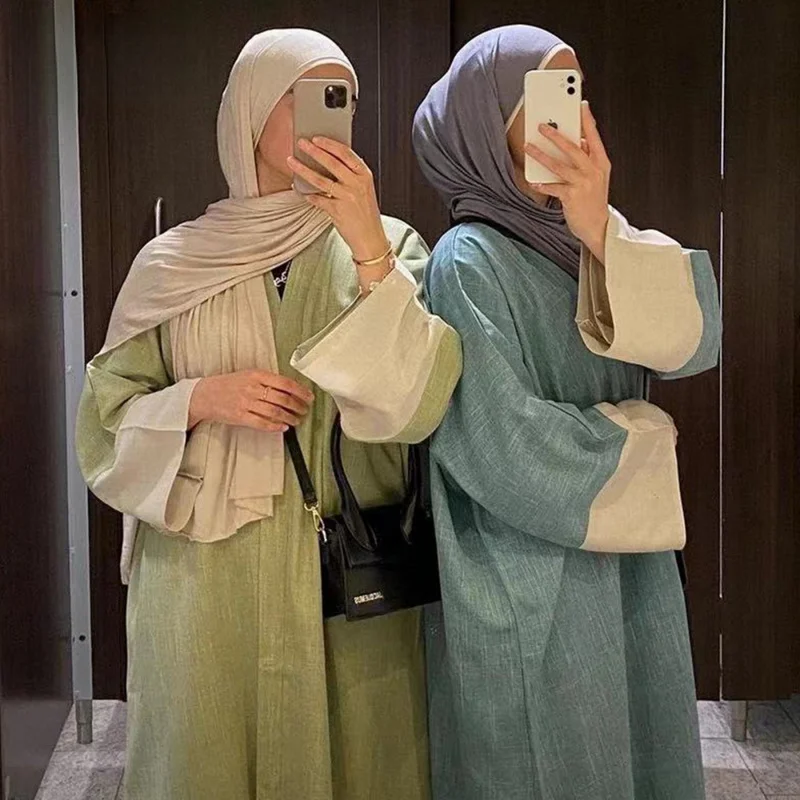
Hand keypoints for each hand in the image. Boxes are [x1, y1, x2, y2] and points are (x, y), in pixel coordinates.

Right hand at [188, 369, 313, 432]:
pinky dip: (275, 426)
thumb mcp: (248, 375)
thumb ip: (267, 380)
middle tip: (304, 410)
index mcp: (256, 375)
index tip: (309, 396)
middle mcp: (252, 388)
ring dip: (290, 418)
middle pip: (283, 399)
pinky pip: (262, 423)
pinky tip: (283, 428)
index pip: (285, 383)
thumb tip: (289, 389)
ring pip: (275, 412)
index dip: (301, 391)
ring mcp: (246, 403)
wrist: (204, 394)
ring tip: (296, 420)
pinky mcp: (240, 416)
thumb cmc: (228, 384)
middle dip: (298, 406)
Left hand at [287, 138, 389, 263]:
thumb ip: (351, 176)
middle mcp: (357, 185)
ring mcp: (347, 198)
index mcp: (365, 176)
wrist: (370, 238)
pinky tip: (302, 192)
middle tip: (301, 143)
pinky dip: (309, 195)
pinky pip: (318, 200)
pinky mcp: (337, 211)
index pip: (346, 154)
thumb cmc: (366, 215)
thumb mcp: (364, 190)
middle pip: (332, 163)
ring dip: (303, 169)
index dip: (330, 144)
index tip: (317, 138)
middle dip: (314, 151)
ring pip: (320, 180)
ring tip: (292, 161)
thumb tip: (329, 161)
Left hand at [525, 101, 610, 261]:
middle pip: (573, 148)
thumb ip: (588, 159)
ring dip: (542, 156)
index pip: (594, 136)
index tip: (581, 104)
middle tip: (542, 126)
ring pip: (559, 165)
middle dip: (556, 135)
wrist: (598, 226)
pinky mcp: (572, 197)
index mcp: (601, 162)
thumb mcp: (597, 176)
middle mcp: (593, 171)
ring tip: (529, 148)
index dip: (587, 120)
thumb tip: (579, 141)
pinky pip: (553, 187)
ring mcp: (583, 183)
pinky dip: (542, 185)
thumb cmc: (594, 200)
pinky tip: (532, 182)